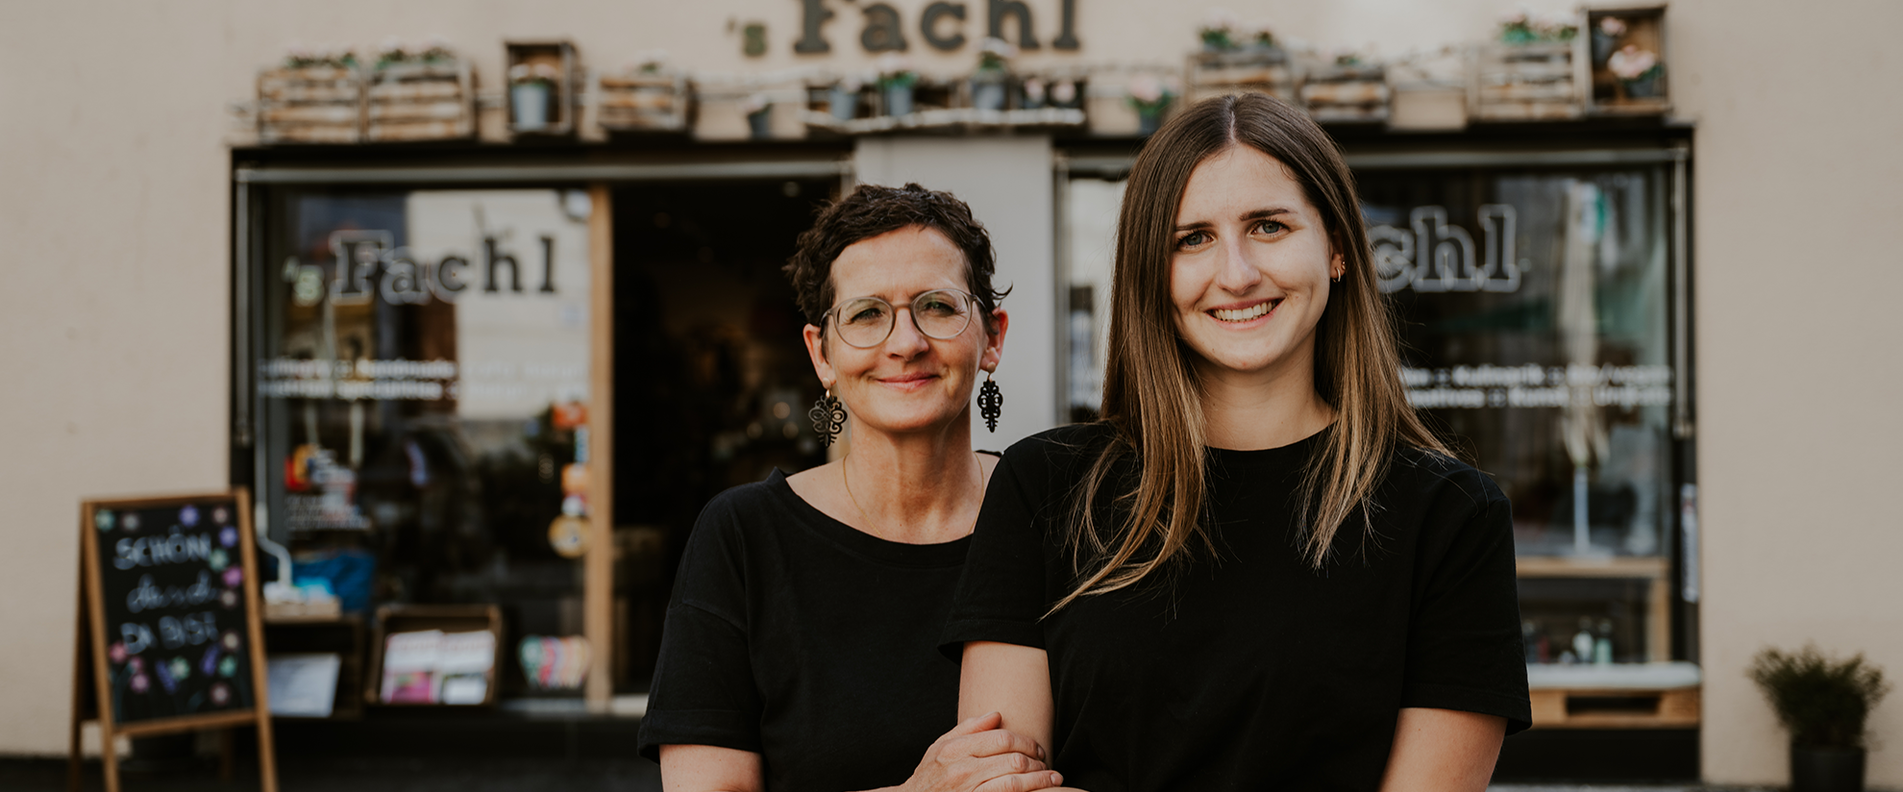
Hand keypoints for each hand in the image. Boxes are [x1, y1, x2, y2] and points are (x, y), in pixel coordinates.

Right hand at [895, 711, 1063, 791]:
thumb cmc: (928, 777)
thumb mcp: (939, 748)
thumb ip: (967, 729)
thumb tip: (996, 714)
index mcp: (955, 749)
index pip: (1001, 738)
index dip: (1025, 741)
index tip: (1036, 747)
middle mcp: (962, 769)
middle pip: (1013, 758)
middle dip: (1037, 759)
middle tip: (1046, 762)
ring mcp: (969, 790)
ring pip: (1015, 780)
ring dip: (1040, 778)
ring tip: (1053, 777)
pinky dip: (1030, 791)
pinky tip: (1043, 790)